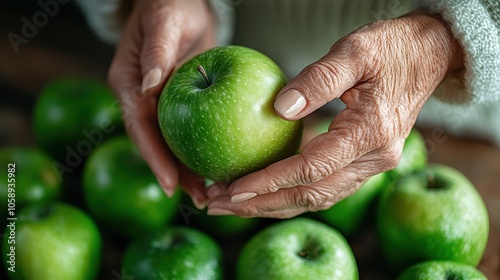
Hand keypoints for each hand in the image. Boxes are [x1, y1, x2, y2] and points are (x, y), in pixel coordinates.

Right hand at [108, 0, 216, 208]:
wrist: (181, 3)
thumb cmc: (170, 5)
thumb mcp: (165, 23)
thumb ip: (156, 53)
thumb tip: (149, 86)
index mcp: (128, 84)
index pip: (140, 126)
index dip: (154, 157)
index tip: (171, 184)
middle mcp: (142, 99)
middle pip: (157, 145)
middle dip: (176, 175)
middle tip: (202, 199)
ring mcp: (161, 104)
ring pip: (175, 144)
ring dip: (192, 170)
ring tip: (214, 194)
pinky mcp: (180, 104)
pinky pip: (191, 131)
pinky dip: (205, 150)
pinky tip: (224, 167)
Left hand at [206, 12, 463, 217]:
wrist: (427, 55)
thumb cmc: (392, 47)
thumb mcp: (356, 50)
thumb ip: (319, 79)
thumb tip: (279, 109)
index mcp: (371, 133)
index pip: (312, 169)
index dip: (270, 182)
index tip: (233, 189)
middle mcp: (374, 159)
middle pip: (311, 195)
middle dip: (261, 204)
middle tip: (217, 204)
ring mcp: (370, 165)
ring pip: (316, 198)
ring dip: (272, 204)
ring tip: (229, 204)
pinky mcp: (362, 162)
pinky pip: (323, 187)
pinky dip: (290, 193)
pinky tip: (262, 191)